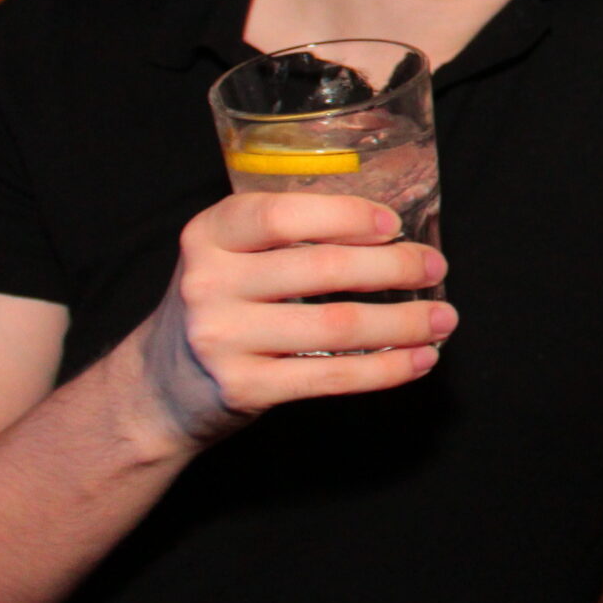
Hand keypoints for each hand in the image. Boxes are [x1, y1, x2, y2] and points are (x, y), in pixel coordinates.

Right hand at [130, 191, 452, 449]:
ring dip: (403, 323)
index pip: (281, 214)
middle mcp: (209, 283)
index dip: (345, 216)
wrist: (159, 387)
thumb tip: (389, 230)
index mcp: (209, 235)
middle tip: (435, 267)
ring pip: (335, 326)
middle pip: (321, 269)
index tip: (394, 224)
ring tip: (443, 319)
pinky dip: (385, 369)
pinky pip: (331, 377)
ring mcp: (223, 339)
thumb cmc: (220, 307)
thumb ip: (285, 237)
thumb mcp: (230, 257)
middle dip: (393, 267)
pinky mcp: (243, 388)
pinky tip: (419, 359)